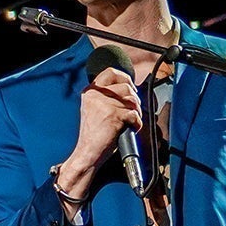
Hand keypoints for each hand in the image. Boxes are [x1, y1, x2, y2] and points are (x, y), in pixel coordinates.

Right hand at [56, 66, 142, 203]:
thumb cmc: (95, 135)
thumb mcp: (95, 109)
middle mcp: (95, 95)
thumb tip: (130, 88)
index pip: (111, 73)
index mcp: (90, 92)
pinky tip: (129, 129)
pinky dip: (136, 124)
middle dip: (135, 99)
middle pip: (127, 87)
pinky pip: (135, 114)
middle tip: (131, 111)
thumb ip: (107, 96)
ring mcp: (104, 104)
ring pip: (133, 101)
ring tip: (129, 122)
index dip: (124, 78)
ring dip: (136, 112)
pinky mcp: (113, 115)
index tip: (129, 87)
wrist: (88, 153)